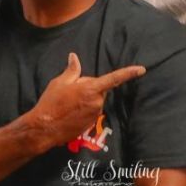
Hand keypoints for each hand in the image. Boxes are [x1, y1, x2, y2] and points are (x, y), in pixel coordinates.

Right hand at [27, 53, 145, 149]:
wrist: (44, 128)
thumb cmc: (51, 103)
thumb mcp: (60, 82)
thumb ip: (72, 70)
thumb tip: (74, 56)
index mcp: (92, 89)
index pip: (115, 78)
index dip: (129, 73)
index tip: (141, 70)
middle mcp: (97, 101)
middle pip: (99, 90)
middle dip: (89, 89)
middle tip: (71, 93)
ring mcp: (95, 113)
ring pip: (95, 101)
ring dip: (86, 100)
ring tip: (68, 104)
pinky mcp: (91, 123)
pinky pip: (91, 112)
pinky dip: (84, 111)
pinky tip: (70, 113)